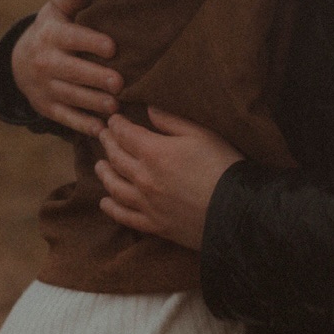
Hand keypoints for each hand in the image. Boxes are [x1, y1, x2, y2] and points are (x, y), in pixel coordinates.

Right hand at [11, 0, 122, 136]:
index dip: (91, 42)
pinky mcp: (47, 107)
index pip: (73, 38)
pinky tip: (100, 129)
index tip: (112, 47)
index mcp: (51, 35)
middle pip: (72, 71)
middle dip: (95, 78)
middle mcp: (46, 62)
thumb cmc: (50, 30)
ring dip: (93, 103)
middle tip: (119, 83)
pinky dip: (81, 125)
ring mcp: (45, 87)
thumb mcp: (55, 10)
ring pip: (71, 96)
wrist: (18, 61)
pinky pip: (65, 117)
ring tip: (115, 106)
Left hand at [95, 108, 243, 249]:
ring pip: (115, 187)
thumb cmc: (221, 165)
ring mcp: (146, 204)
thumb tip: (149, 108)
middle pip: (116, 158)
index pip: (126, 134)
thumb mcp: (200, 133)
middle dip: (108, 144)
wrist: (234, 211)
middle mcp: (143, 178)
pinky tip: (105, 202)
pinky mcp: (153, 225)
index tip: (113, 118)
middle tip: (102, 135)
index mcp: (154, 152)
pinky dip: (111, 208)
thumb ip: (171, 120)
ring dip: (104, 173)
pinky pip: (124, 216)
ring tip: (99, 165)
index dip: (117, 125)